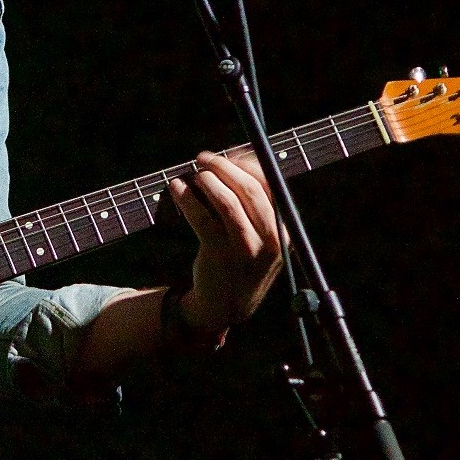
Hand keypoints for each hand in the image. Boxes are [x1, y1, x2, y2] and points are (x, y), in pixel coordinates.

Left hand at [168, 150, 285, 330]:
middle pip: (249, 191)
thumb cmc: (239, 260)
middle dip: (224, 168)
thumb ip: (248, 202)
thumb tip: (231, 158)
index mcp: (283, 232)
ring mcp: (245, 250)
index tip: (229, 155)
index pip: (269, 187)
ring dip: (208, 182)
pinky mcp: (219, 256)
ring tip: (195, 174)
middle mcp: (270, 241)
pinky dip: (187, 199)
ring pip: (227, 203)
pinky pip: (202, 219)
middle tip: (204, 158)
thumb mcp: (257, 235)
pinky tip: (176, 189)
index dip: (246, 165)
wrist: (227, 304)